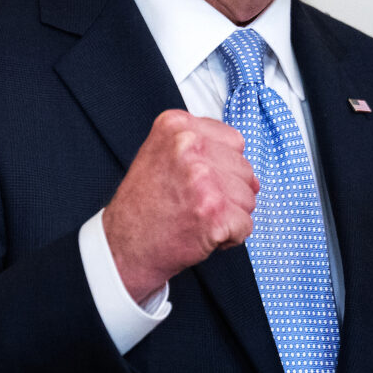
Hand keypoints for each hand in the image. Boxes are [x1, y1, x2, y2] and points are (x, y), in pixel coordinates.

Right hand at [103, 109, 259, 301]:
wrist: (124, 247)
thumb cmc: (143, 206)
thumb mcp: (161, 154)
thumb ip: (201, 147)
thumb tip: (248, 168)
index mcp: (177, 125)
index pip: (234, 141)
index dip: (222, 167)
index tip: (198, 182)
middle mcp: (189, 145)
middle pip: (245, 168)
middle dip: (228, 192)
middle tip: (194, 204)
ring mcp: (202, 178)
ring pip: (249, 197)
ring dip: (230, 214)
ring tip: (196, 218)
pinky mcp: (214, 211)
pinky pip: (245, 225)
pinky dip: (230, 237)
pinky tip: (202, 235)